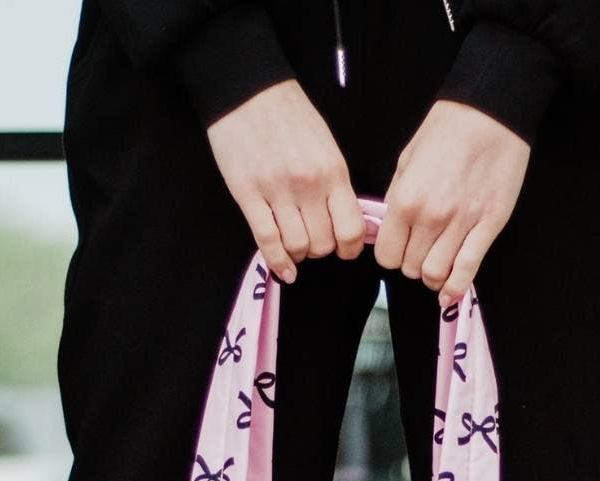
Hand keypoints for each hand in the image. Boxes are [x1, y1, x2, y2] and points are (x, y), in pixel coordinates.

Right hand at [205, 79, 366, 280]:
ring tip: (296, 247)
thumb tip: (344, 220)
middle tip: (314, 242)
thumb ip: (335, 183)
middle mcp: (308, 185)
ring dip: (299, 255)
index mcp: (332, 171)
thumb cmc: (289, 116)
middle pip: (323, 243)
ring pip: (297, 247)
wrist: (248, 91)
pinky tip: (284, 270)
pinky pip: (267, 241)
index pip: (351, 228)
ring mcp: (276, 191)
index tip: (345, 250)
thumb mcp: (325, 146)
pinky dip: (277, 262)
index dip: (350, 248)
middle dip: (321, 250)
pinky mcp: (248, 195)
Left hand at [375, 100, 530, 306]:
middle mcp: (431, 217)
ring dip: (433, 276)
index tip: (400, 248)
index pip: (387, 256)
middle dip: (412, 264)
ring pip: (436, 274)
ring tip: (437, 265)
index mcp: (406, 200)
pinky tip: (450, 292)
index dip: (392, 256)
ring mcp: (462, 224)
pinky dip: (456, 287)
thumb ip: (397, 197)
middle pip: (411, 268)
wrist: (490, 113)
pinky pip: (467, 270)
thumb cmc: (447, 130)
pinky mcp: (489, 226)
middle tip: (421, 251)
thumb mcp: (407, 159)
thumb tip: (392, 227)